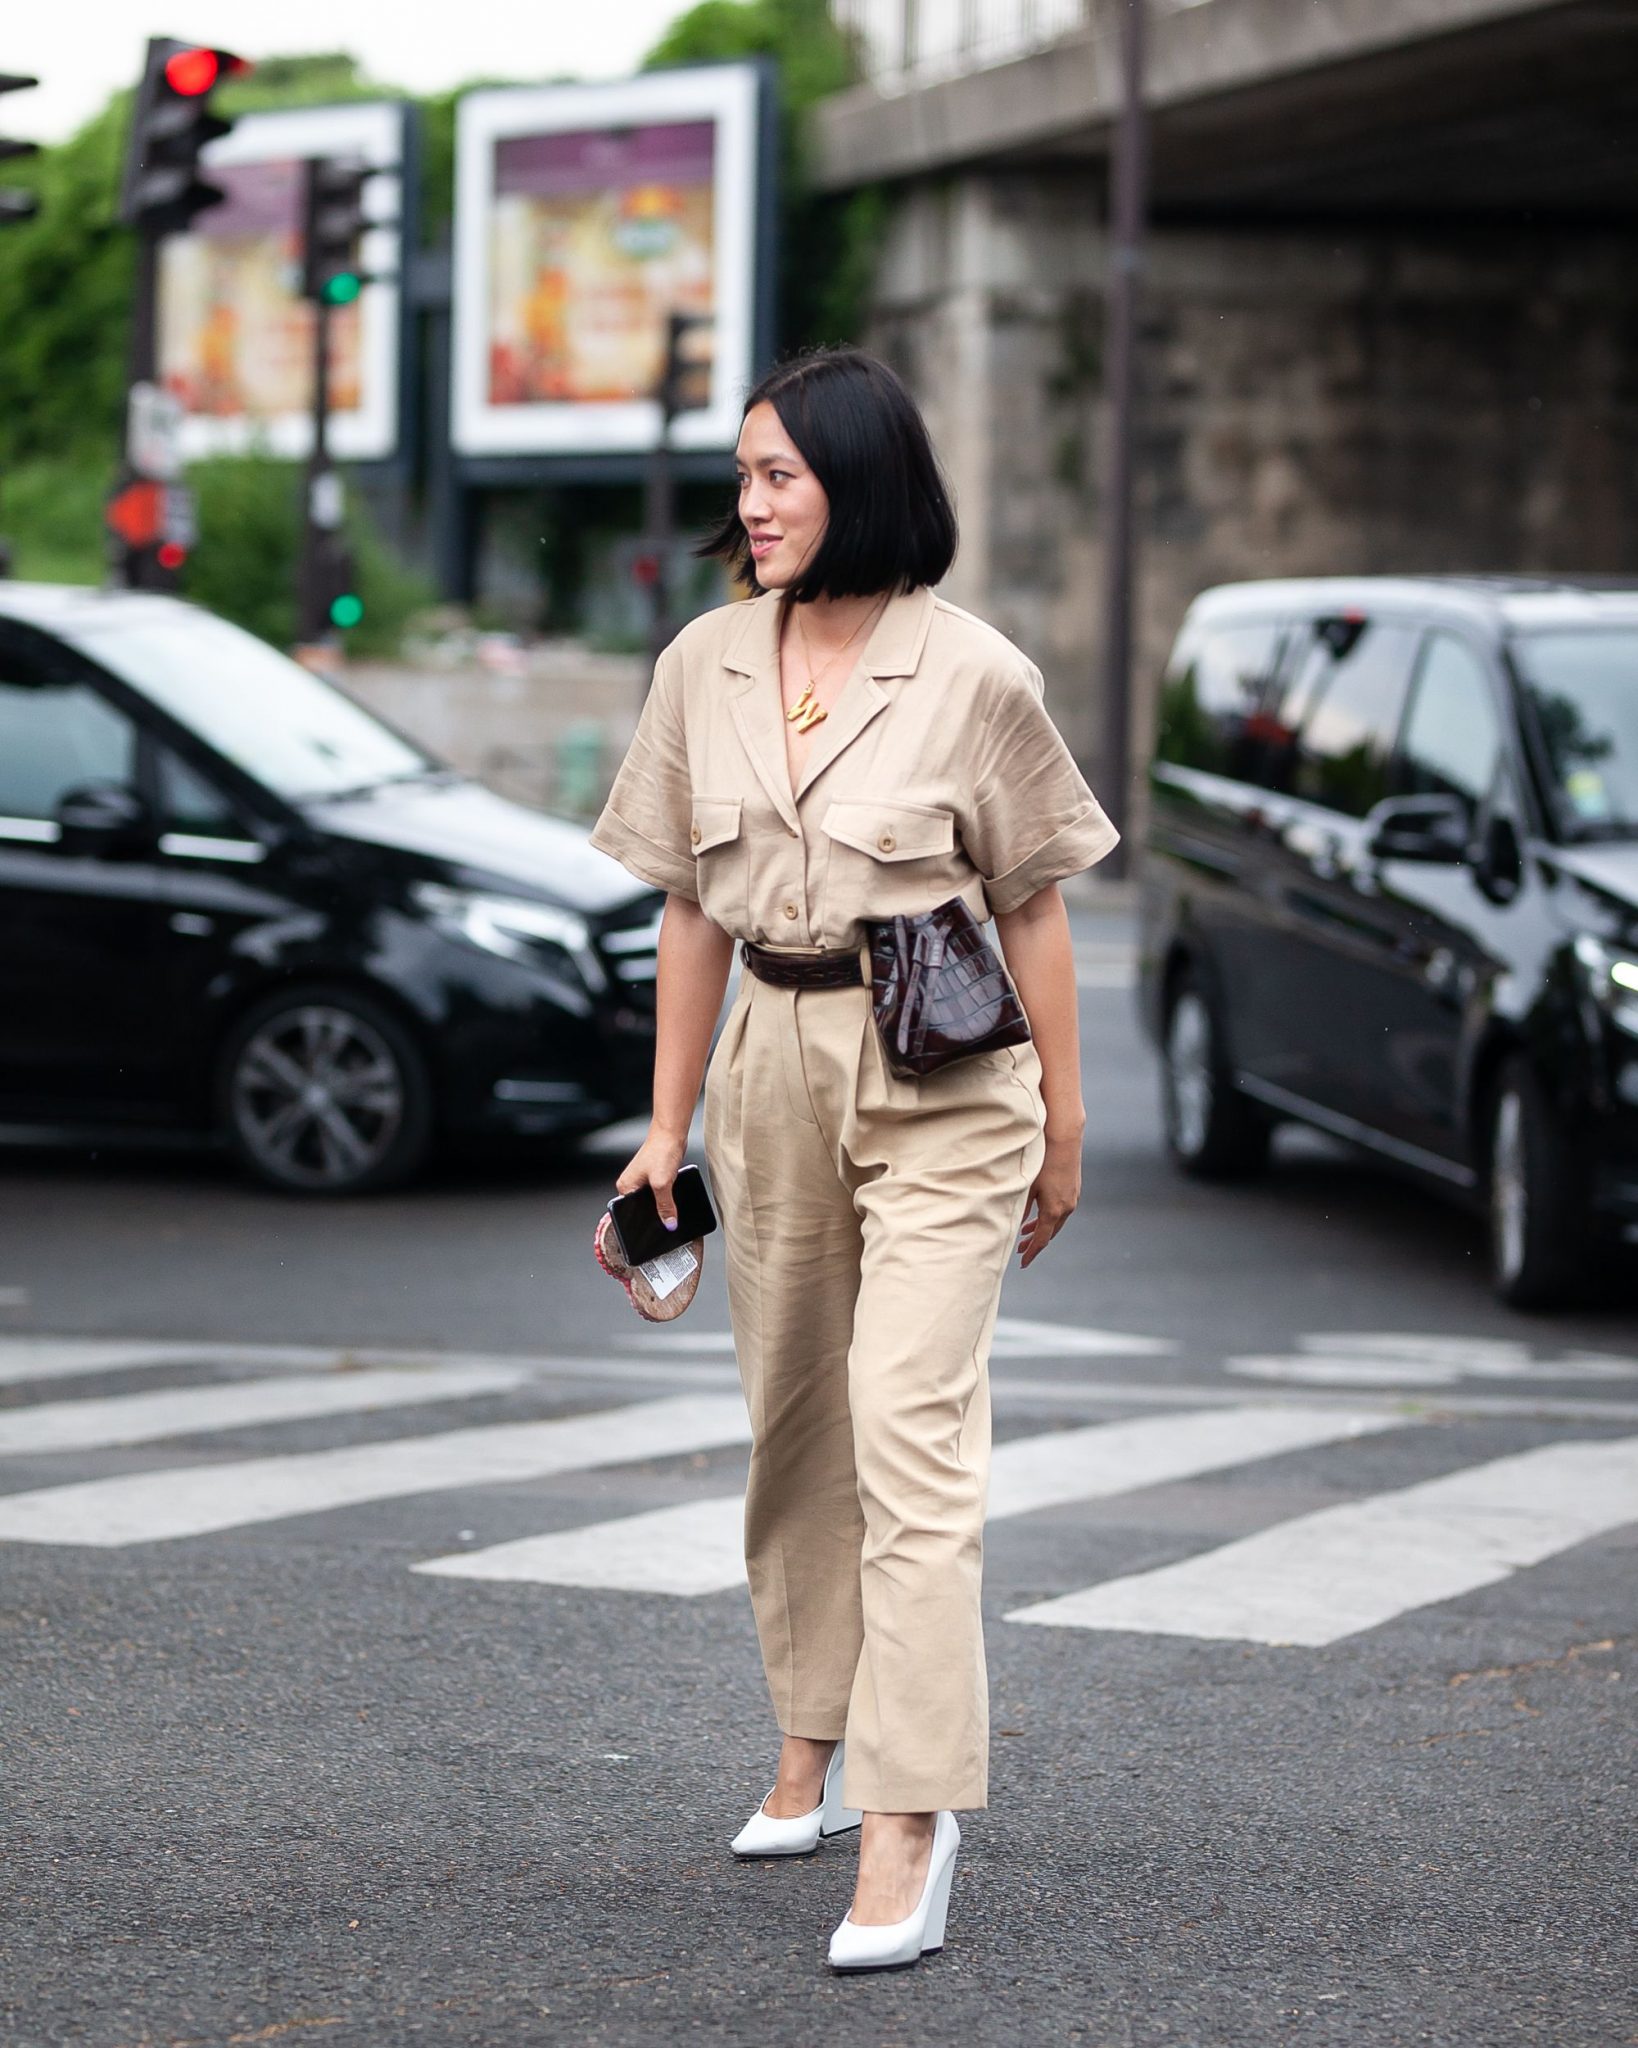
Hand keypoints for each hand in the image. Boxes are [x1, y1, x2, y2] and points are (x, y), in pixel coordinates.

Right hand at [615, 1125, 688, 1227]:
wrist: (671, 1134)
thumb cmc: (661, 1151)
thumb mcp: (662, 1183)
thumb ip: (665, 1206)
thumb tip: (669, 1223)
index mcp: (625, 1188)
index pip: (630, 1213)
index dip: (643, 1223)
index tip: (655, 1230)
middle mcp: (631, 1185)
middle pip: (643, 1209)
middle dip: (655, 1215)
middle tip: (666, 1220)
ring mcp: (643, 1182)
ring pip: (653, 1202)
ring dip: (663, 1205)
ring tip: (671, 1205)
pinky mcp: (654, 1178)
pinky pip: (661, 1195)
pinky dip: (668, 1198)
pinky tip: (674, 1198)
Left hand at [1016, 1129, 1081, 1266]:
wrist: (1064, 1137)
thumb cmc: (1042, 1159)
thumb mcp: (1027, 1186)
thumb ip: (1020, 1208)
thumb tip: (1013, 1225)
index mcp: (1054, 1210)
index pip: (1042, 1239)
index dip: (1031, 1252)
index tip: (1023, 1263)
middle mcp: (1067, 1207)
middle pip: (1051, 1233)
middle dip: (1035, 1242)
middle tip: (1020, 1250)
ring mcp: (1073, 1197)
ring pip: (1056, 1221)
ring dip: (1041, 1228)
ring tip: (1025, 1232)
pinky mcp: (1074, 1188)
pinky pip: (1061, 1209)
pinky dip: (1049, 1216)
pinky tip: (1039, 1211)